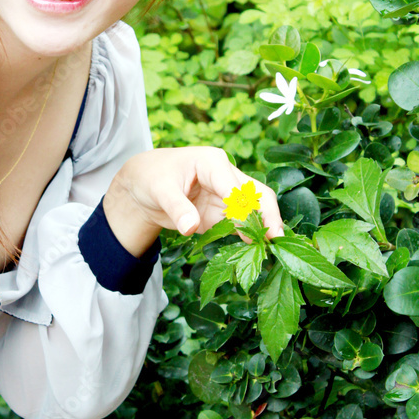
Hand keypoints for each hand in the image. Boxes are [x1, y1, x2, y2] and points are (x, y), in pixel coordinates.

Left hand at [103, 146, 282, 257]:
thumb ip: (176, 207)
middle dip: (268, 217)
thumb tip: (190, 226)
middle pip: (256, 195)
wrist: (142, 183)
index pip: (236, 187)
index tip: (256, 231)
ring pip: (254, 212)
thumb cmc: (151, 176)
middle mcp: (225, 176)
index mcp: (213, 163)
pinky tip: (254, 254)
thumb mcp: (158, 189)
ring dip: (261, 230)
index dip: (248, 209)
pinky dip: (248, 238)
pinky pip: (240, 226)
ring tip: (269, 253)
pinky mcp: (221, 213)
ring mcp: (226, 196)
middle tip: (276, 241)